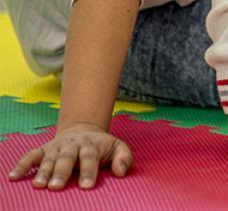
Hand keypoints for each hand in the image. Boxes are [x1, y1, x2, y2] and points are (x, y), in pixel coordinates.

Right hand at [8, 123, 132, 189]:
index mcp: (91, 145)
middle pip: (66, 159)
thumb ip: (124, 158)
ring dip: (42, 172)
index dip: (89, 172)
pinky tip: (14, 177)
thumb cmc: (102, 146)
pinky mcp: (42, 150)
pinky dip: (21, 166)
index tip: (87, 186)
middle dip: (61, 172)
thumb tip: (120, 172)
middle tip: (56, 187)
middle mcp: (71, 146)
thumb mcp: (118, 147)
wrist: (83, 130)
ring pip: (48, 159)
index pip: (90, 158)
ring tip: (38, 185)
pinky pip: (30, 157)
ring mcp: (55, 147)